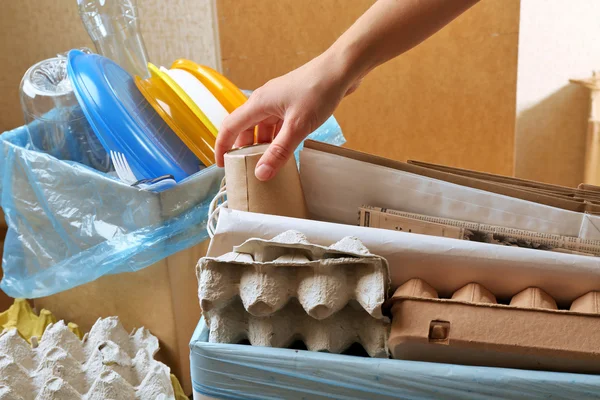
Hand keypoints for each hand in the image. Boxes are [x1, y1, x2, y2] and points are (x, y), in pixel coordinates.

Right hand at [215, 52, 358, 180]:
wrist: (341, 69)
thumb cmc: (318, 90)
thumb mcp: (297, 126)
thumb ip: (279, 152)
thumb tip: (261, 174)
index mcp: (258, 103)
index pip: (229, 127)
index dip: (222, 147)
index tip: (221, 165)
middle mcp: (265, 102)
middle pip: (246, 129)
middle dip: (244, 150)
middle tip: (246, 171)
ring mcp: (279, 102)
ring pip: (264, 129)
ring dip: (263, 147)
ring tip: (266, 166)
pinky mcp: (293, 104)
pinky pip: (279, 126)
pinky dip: (278, 140)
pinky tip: (285, 153)